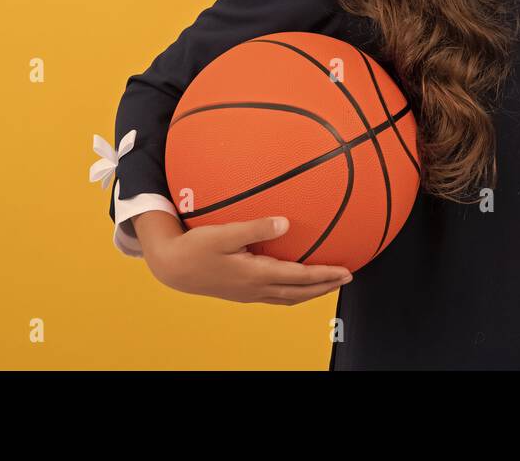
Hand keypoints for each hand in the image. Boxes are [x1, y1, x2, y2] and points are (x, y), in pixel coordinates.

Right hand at [147, 215, 353, 305]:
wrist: (172, 268)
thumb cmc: (196, 247)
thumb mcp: (224, 233)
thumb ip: (255, 228)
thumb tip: (285, 223)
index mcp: (256, 275)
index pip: (300, 278)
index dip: (325, 275)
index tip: (346, 271)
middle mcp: (256, 288)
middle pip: (300, 292)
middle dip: (325, 286)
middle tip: (347, 278)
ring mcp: (249, 293)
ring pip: (288, 297)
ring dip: (311, 291)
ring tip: (327, 282)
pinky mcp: (242, 292)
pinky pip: (276, 295)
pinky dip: (293, 290)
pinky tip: (294, 280)